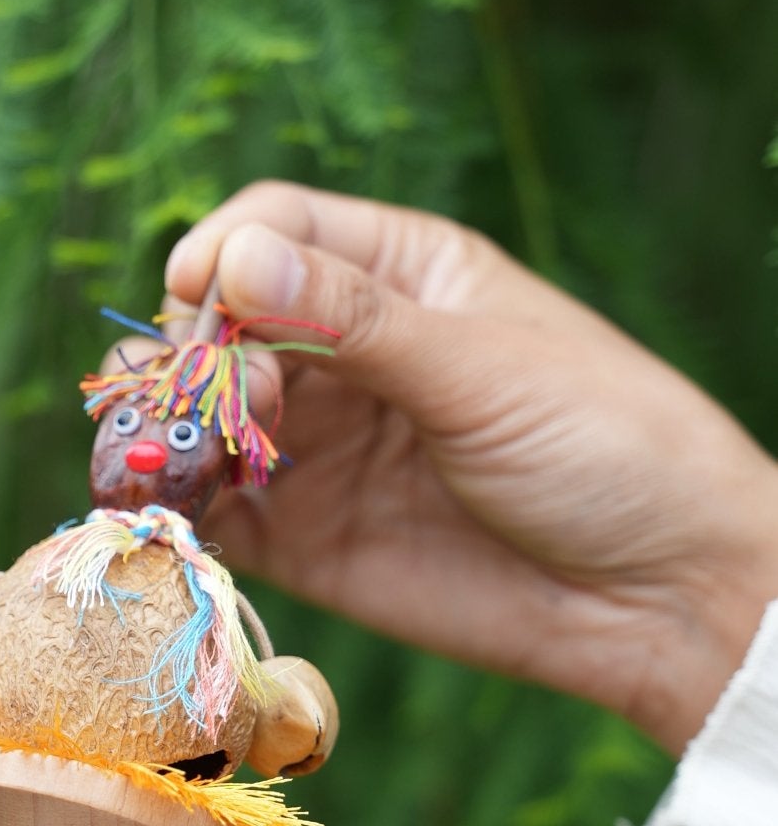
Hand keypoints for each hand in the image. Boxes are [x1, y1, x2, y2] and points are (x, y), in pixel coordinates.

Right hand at [164, 182, 777, 754]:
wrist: (658, 597)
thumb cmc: (603, 445)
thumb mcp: (481, 368)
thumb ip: (354, 320)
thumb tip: (230, 258)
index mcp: (402, 275)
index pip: (277, 228)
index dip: (222, 252)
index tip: (196, 293)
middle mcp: (347, 353)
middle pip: (219, 321)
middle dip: (194, 351)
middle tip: (223, 401)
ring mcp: (322, 447)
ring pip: (202, 415)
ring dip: (168, 428)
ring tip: (172, 459)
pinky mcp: (306, 538)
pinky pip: (217, 513)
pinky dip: (177, 510)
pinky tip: (168, 516)